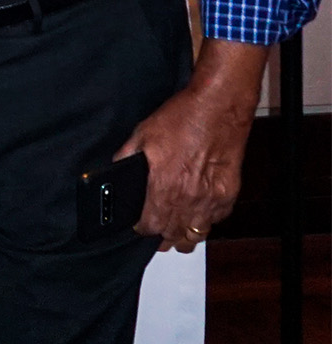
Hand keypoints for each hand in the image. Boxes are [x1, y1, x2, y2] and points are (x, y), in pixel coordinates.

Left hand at [119, 39, 267, 252]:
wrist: (218, 108)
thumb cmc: (180, 119)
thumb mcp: (141, 135)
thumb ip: (126, 159)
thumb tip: (114, 176)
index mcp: (163, 187)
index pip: (149, 226)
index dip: (141, 227)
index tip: (138, 223)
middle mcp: (189, 199)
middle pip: (172, 235)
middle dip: (161, 235)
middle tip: (155, 227)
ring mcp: (212, 199)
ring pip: (196, 235)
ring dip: (183, 234)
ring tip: (175, 228)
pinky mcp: (229, 195)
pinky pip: (216, 220)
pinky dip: (205, 221)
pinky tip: (196, 212)